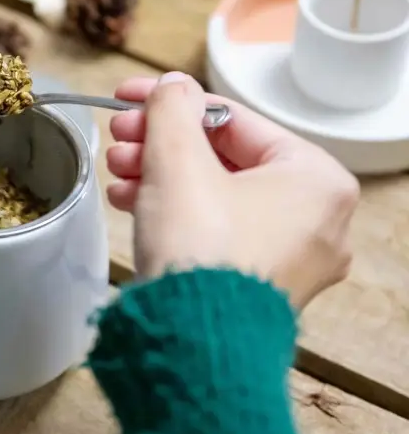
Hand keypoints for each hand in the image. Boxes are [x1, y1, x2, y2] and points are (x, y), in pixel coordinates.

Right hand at [106, 73, 359, 308]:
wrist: (193, 347)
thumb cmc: (200, 250)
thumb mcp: (177, 163)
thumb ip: (173, 109)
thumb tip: (173, 86)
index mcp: (316, 179)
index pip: (233, 120)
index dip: (172, 101)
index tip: (129, 95)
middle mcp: (315, 219)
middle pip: (222, 159)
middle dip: (161, 144)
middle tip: (118, 137)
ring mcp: (289, 257)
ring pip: (216, 195)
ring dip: (160, 176)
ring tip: (117, 171)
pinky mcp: (258, 284)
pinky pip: (216, 230)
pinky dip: (176, 212)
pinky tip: (131, 202)